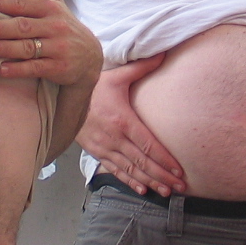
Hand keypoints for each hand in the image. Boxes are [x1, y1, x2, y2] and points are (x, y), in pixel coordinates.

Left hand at [0, 0, 102, 87]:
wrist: (90, 57)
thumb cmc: (64, 27)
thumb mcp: (54, 5)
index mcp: (50, 8)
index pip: (22, 4)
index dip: (0, 3)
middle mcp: (55, 26)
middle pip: (23, 26)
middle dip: (1, 27)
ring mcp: (58, 48)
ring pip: (28, 47)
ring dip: (6, 48)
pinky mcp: (59, 67)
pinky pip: (35, 68)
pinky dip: (18, 69)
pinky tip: (2, 69)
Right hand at [76, 55, 186, 196]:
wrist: (64, 97)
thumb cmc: (94, 86)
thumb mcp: (118, 76)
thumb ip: (142, 67)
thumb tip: (163, 53)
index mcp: (122, 121)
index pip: (148, 144)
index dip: (164, 159)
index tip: (179, 169)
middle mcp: (114, 138)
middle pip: (142, 162)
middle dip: (163, 176)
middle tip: (181, 186)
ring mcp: (104, 148)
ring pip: (131, 170)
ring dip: (150, 182)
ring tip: (167, 191)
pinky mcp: (97, 152)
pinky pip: (115, 170)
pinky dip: (129, 182)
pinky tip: (143, 190)